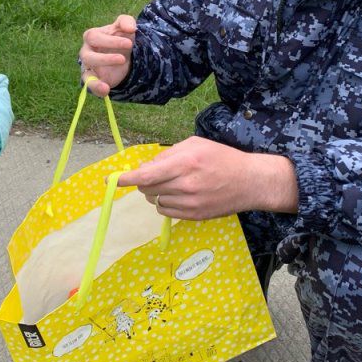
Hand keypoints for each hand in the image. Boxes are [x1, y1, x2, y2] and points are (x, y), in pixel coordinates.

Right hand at [79, 14, 136, 96]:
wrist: (123, 55)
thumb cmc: (120, 38)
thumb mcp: (124, 27)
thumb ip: (126, 21)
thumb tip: (130, 27)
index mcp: (91, 36)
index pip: (94, 37)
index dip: (111, 41)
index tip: (129, 43)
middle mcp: (86, 52)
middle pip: (88, 56)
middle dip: (105, 58)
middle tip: (123, 58)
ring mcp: (87, 67)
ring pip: (86, 73)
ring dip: (99, 76)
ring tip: (116, 73)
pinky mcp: (92, 79)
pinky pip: (89, 85)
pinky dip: (96, 88)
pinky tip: (106, 90)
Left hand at [116, 136, 298, 219]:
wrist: (249, 181)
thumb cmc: (221, 158)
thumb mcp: (194, 145)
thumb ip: (166, 155)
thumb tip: (143, 168)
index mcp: (185, 163)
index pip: (147, 175)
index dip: (126, 178)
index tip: (112, 180)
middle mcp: (186, 185)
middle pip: (147, 189)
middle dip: (144, 181)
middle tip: (157, 174)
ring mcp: (190, 204)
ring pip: (155, 201)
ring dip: (155, 192)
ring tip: (173, 183)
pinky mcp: (194, 216)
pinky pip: (165, 212)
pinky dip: (165, 203)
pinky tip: (178, 194)